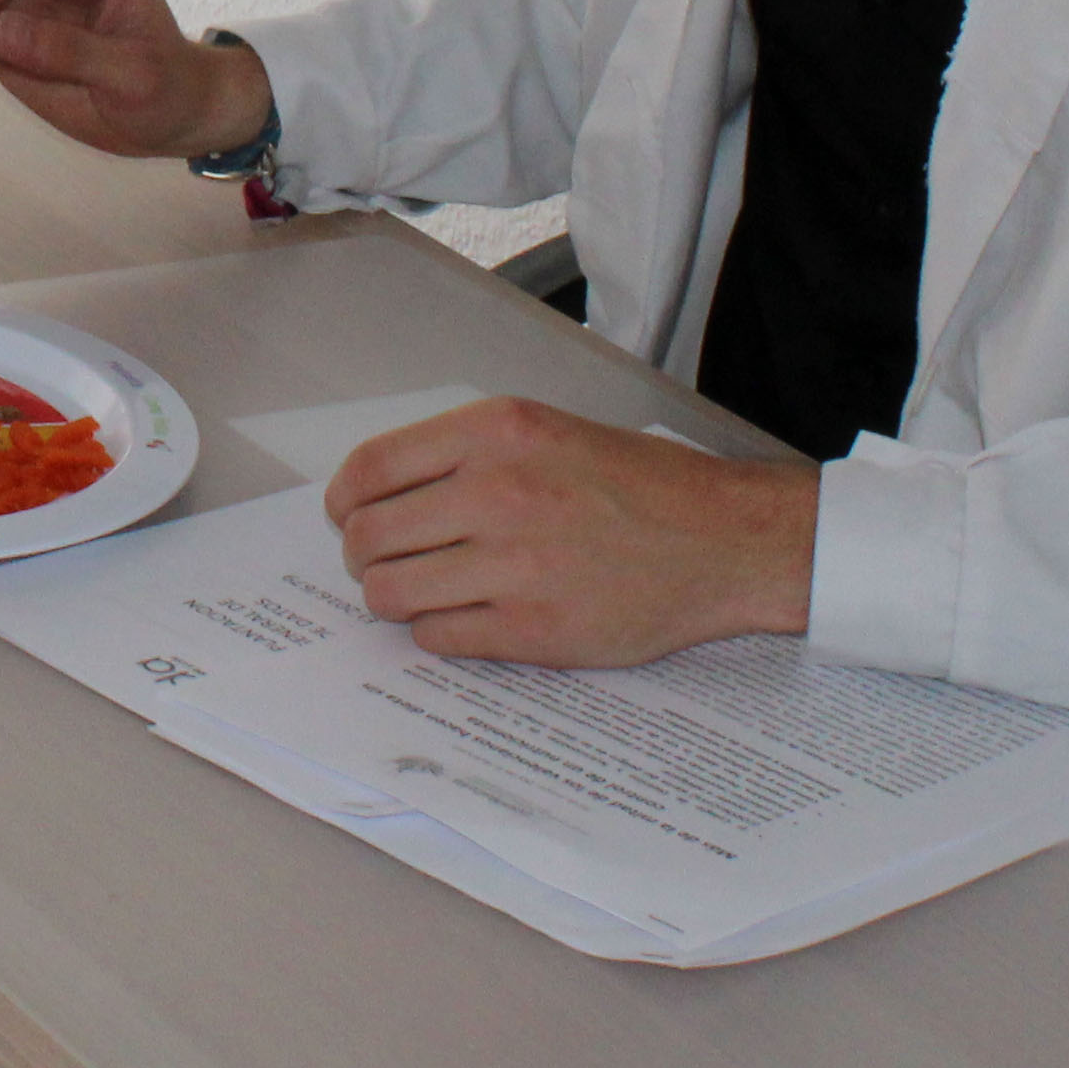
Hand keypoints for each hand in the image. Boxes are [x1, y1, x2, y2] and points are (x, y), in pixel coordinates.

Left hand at [322, 398, 817, 666]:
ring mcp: (514, 565)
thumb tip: (379, 491)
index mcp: (497, 433)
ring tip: (421, 593)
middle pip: (368, 538)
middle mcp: (498, 493)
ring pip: (391, 594)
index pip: (370, 470)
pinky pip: (438, 636)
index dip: (345, 502)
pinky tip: (465, 616)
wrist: (723, 540)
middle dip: (364, 555)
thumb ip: (465, 452)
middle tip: (387, 561)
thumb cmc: (637, 485)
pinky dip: (437, 630)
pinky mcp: (534, 630)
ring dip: (393, 598)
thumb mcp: (546, 430)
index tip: (349, 516)